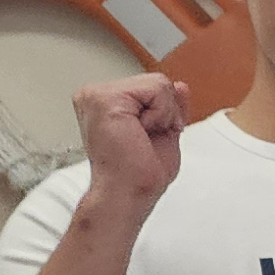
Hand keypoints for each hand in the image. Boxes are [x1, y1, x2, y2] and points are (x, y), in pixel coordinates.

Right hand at [72, 70, 189, 211]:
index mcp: (104, 102)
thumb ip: (169, 106)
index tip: (146, 137)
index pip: (152, 86)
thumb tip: (180, 86)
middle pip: (157, 81)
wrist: (128, 193)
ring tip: (140, 136)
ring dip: (162, 115)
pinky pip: (156, 89)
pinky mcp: (105, 98)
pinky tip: (139, 132)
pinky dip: (160, 115)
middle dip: (165, 112)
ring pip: (158, 83)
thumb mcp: (163, 131)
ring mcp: (96, 94)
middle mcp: (95, 95)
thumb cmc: (139, 173)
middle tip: (144, 139)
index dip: (164, 113)